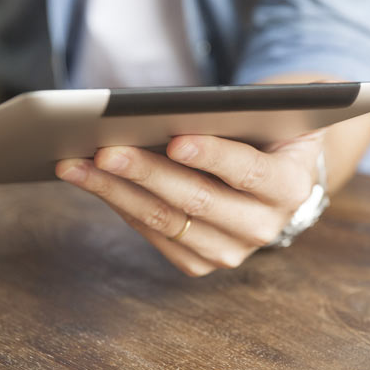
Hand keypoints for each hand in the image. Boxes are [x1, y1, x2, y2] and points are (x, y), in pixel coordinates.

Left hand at [55, 131, 324, 275]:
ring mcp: (232, 251)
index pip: (249, 171)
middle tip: (105, 150)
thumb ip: (245, 112)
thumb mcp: (273, 116)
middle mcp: (266, 227)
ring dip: (116, 191)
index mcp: (291, 187)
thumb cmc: (267, 133)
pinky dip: (120, 204)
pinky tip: (91, 182)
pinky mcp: (201, 263)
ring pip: (166, 221)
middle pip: (198, 200)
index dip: (212, 156)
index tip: (175, 140)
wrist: (277, 175)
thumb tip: (179, 106)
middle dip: (147, 173)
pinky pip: (153, 234)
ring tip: (77, 164)